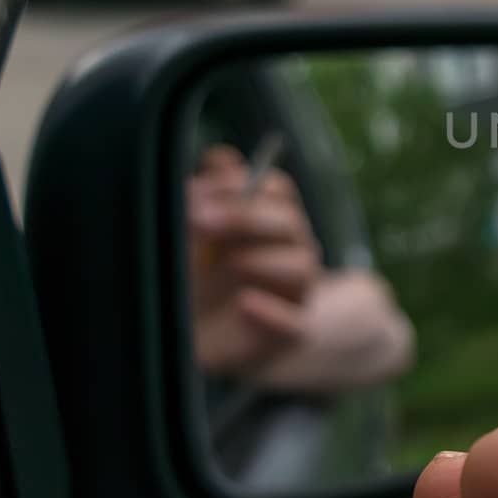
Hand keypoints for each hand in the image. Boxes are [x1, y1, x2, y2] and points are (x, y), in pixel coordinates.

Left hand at [188, 144, 320, 375]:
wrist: (205, 341)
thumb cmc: (200, 281)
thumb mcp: (194, 236)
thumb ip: (208, 195)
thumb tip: (219, 156)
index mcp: (270, 222)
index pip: (277, 189)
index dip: (241, 184)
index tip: (198, 190)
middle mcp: (289, 251)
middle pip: (289, 221)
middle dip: (245, 216)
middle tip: (199, 219)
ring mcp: (293, 293)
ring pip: (303, 266)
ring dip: (265, 260)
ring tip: (230, 263)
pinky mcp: (287, 332)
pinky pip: (295, 323)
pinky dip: (273, 312)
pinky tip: (246, 304)